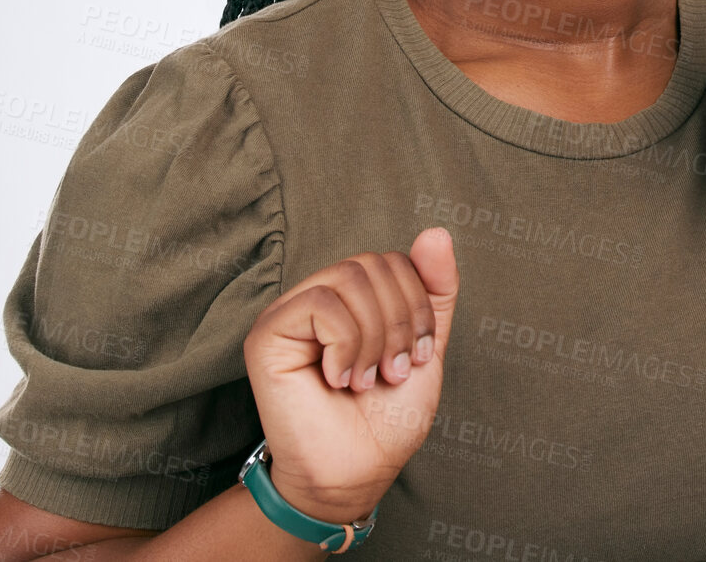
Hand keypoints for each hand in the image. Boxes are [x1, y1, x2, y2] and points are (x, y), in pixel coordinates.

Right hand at [243, 227, 458, 523]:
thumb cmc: (386, 417)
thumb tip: (437, 231)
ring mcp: (289, 311)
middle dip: (399, 322)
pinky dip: (345, 344)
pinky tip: (338, 379)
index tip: (419, 357)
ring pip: (348, 278)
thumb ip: (434, 290)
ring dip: (373, 338)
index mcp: (353, 297)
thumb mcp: (426, 345)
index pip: (394, 260)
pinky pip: (321, 304)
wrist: (355, 473)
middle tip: (392, 371)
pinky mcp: (268, 333)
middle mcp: (318, 296)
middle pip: (372, 263)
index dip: (418, 304)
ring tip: (365, 379)